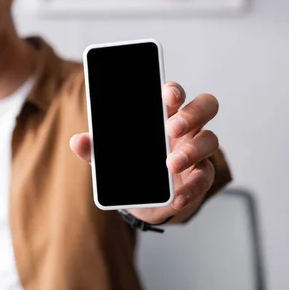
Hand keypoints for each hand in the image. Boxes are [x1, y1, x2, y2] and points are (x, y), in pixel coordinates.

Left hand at [70, 82, 219, 223]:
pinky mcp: (201, 176)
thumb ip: (94, 148)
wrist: (143, 199)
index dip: (173, 90)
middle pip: (205, 106)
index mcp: (163, 114)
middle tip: (171, 127)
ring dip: (192, 150)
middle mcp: (185, 127)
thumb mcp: (109, 156)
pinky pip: (205, 177)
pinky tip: (177, 197)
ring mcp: (196, 150)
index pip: (174, 93)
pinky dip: (192, 188)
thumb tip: (77, 141)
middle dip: (192, 113)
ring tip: (171, 164)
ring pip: (210, 140)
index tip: (167, 95)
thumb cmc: (131, 164)